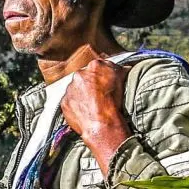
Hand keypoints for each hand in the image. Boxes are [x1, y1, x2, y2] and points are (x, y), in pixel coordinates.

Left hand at [59, 57, 133, 176]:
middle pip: (84, 77)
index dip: (101, 76)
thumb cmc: (113, 103)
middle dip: (89, 84)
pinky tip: (84, 111)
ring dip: (81, 94)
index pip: (97, 67)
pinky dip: (75, 105)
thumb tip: (123, 69)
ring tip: (91, 105)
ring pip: (75, 89)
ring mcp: (70, 88)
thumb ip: (120, 71)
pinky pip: (69, 101)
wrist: (102, 123)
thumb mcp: (122, 82)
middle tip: (97, 95)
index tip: (104, 83)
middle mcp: (80, 75)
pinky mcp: (64, 102)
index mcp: (95, 66)